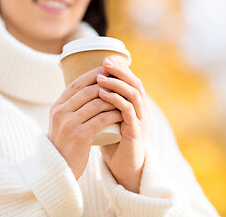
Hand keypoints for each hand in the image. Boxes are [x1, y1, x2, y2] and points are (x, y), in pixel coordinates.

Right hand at [49, 66, 122, 179]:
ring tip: (125, 97)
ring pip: (96, 103)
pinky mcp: (80, 136)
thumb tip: (87, 90)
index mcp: (56, 107)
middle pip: (87, 90)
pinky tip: (123, 112)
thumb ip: (70, 108)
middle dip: (106, 83)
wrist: (59, 170)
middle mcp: (60, 112)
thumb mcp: (62, 123)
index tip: (107, 69)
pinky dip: (114, 113)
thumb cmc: (65, 145)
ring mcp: (69, 124)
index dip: (93, 74)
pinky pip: (101, 119)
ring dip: (113, 98)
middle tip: (121, 81)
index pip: (76, 84)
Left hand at [97, 57, 149, 192]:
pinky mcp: (135, 131)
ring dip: (117, 84)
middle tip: (105, 62)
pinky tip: (102, 95)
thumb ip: (102, 104)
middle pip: (135, 83)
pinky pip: (128, 111)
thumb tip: (84, 88)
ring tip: (101, 77)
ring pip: (134, 94)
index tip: (105, 60)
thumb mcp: (107, 118)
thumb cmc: (113, 141)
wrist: (122, 166)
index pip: (131, 81)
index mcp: (136, 105)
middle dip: (120, 71)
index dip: (120, 69)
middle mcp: (141, 109)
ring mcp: (140, 120)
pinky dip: (116, 100)